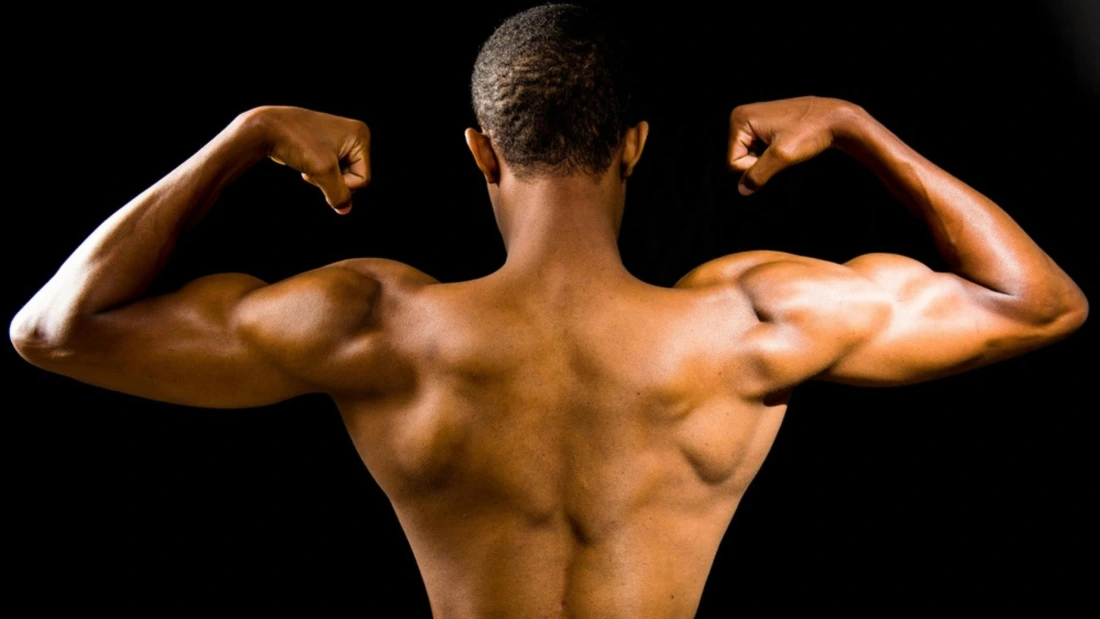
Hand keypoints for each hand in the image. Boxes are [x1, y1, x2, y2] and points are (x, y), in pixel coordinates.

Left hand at [244, 106, 371, 213]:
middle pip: (354, 177)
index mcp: (360, 135)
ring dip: (324, 177)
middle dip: (332, 180)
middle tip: (314, 167)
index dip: (343, 184)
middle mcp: (354, 134)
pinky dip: (318, 172)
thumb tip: (345, 210)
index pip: (363, 179)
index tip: (322, 171)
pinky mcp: (326, 144)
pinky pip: (330, 170)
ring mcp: (340, 139)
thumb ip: (338, 194)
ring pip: (341, 176)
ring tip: (308, 162)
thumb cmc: (296, 142)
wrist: (267, 128)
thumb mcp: (323, 172)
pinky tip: (305, 162)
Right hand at [728, 96, 859, 195]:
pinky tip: (786, 144)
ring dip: (767, 159)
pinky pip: (758, 149)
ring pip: (749, 156)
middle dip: (760, 163)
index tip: (777, 154)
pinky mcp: (763, 124)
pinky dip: (772, 153)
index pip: (732, 162)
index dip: (754, 167)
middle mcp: (742, 116)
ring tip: (786, 146)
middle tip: (782, 151)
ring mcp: (753, 120)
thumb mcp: (782, 156)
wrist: (836, 119)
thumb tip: (742, 190)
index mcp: (740, 119)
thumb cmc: (811, 131)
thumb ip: (758, 174)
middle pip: (738, 158)